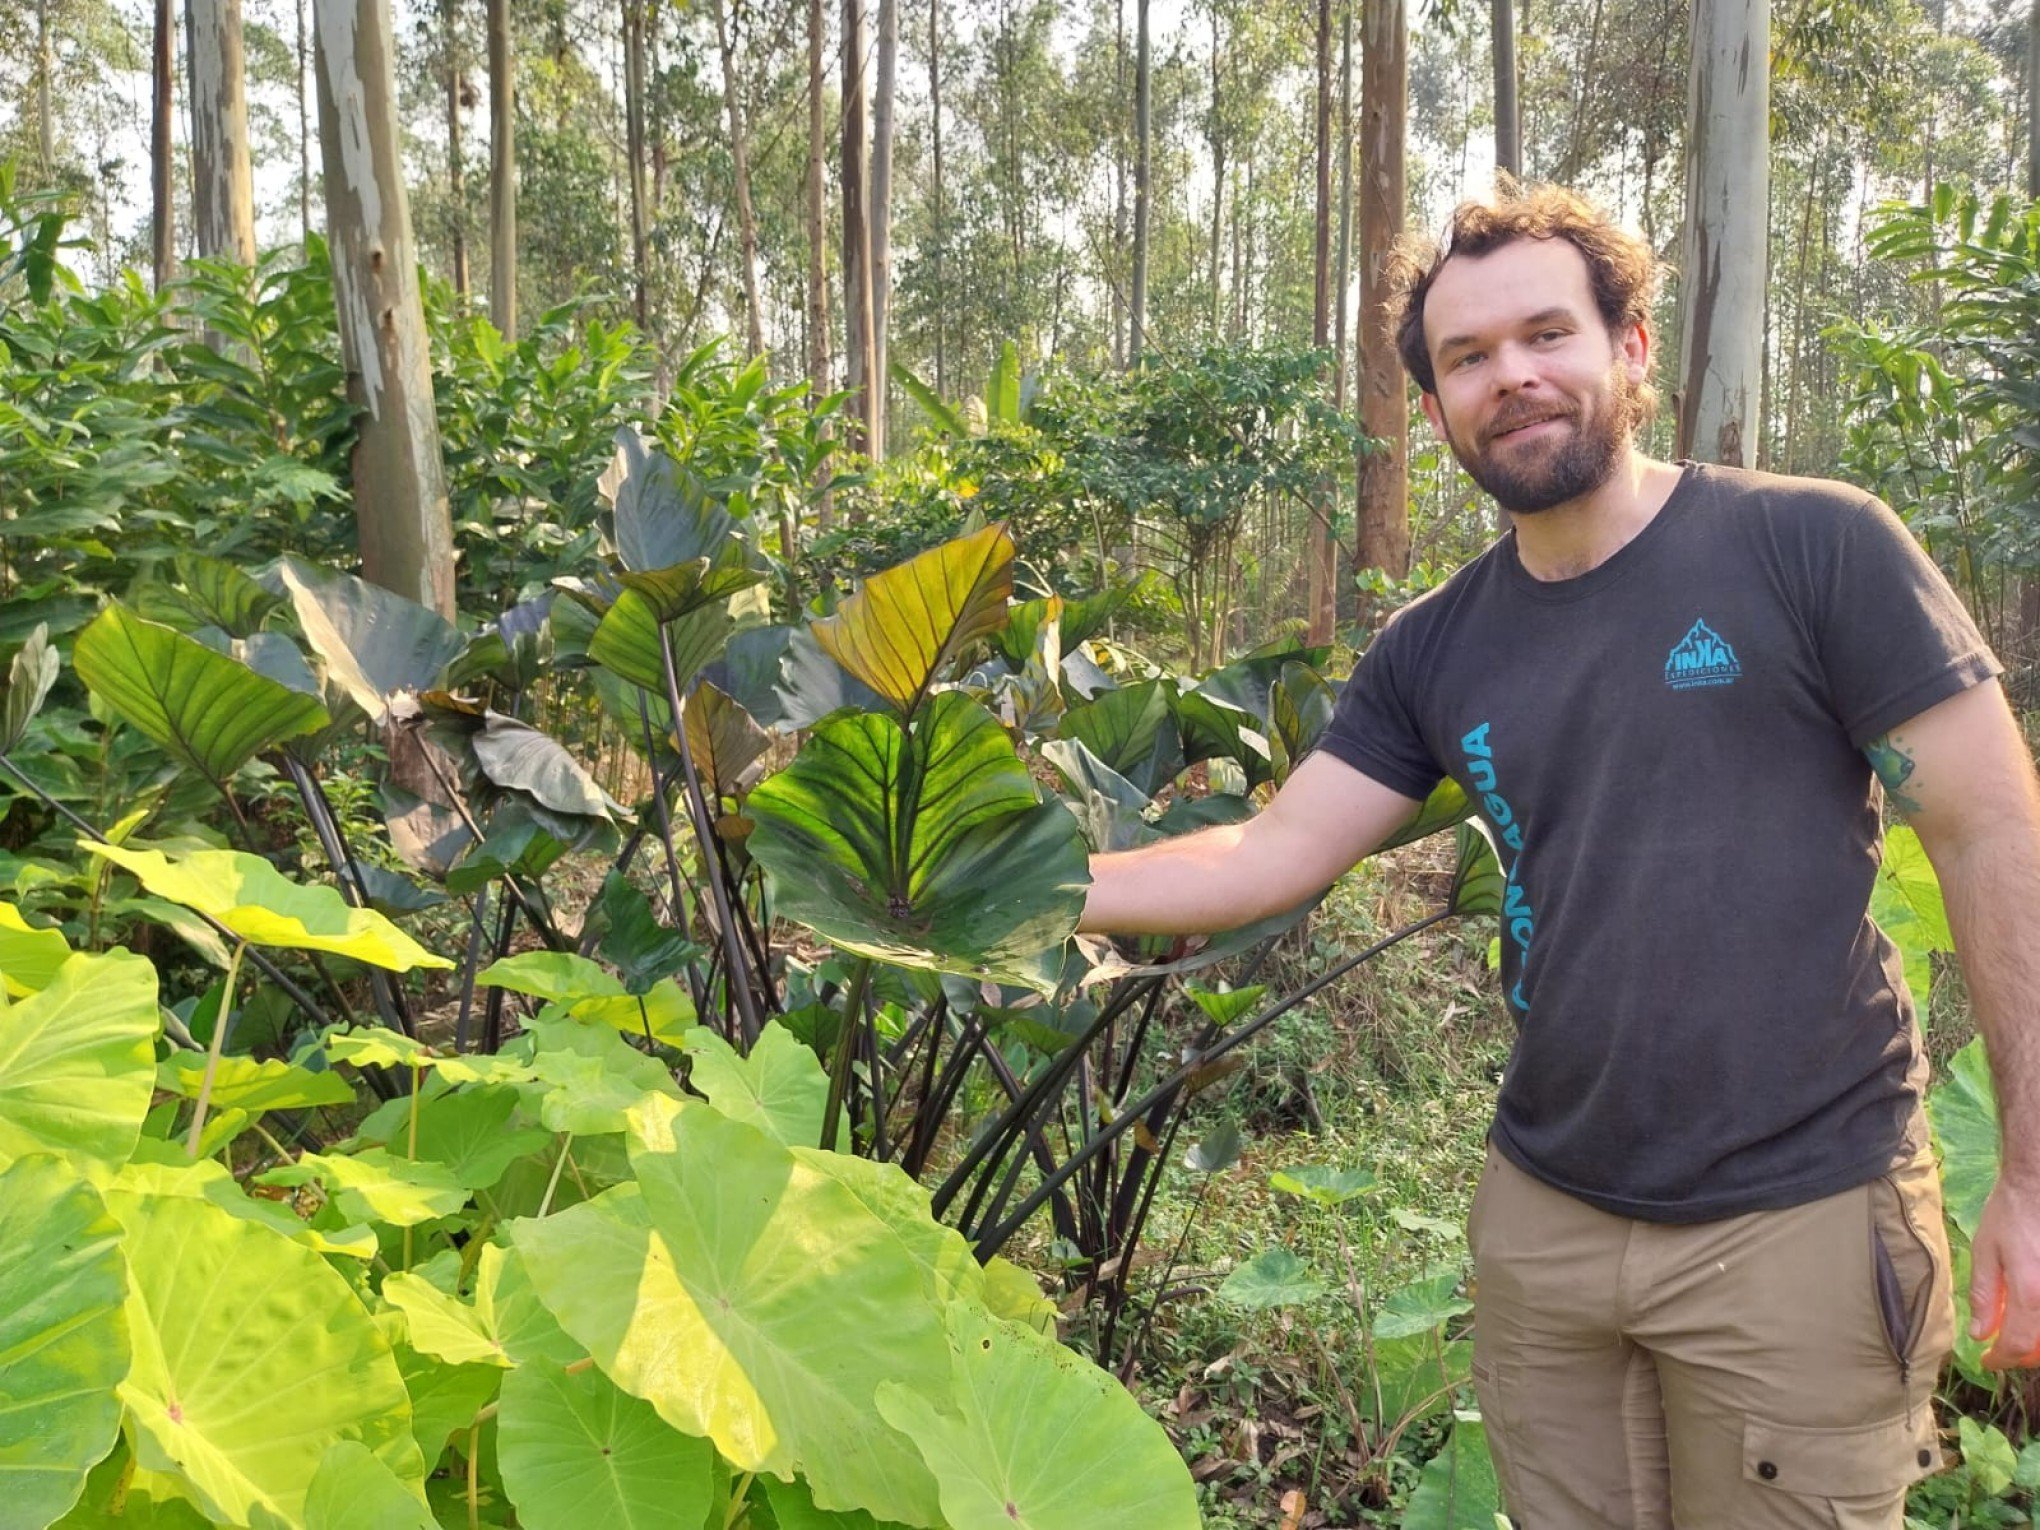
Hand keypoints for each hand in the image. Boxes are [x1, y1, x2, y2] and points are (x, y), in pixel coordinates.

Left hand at [1969, 1171, 2039, 1367]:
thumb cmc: (2012, 1214)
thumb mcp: (1986, 1251)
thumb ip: (1983, 1295)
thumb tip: (1980, 1333)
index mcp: (2030, 1291)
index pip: (2018, 1345)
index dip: (2001, 1360)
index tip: (1986, 1361)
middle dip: (2021, 1355)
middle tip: (2000, 1349)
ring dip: (2037, 1343)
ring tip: (2016, 1335)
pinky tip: (2032, 1315)